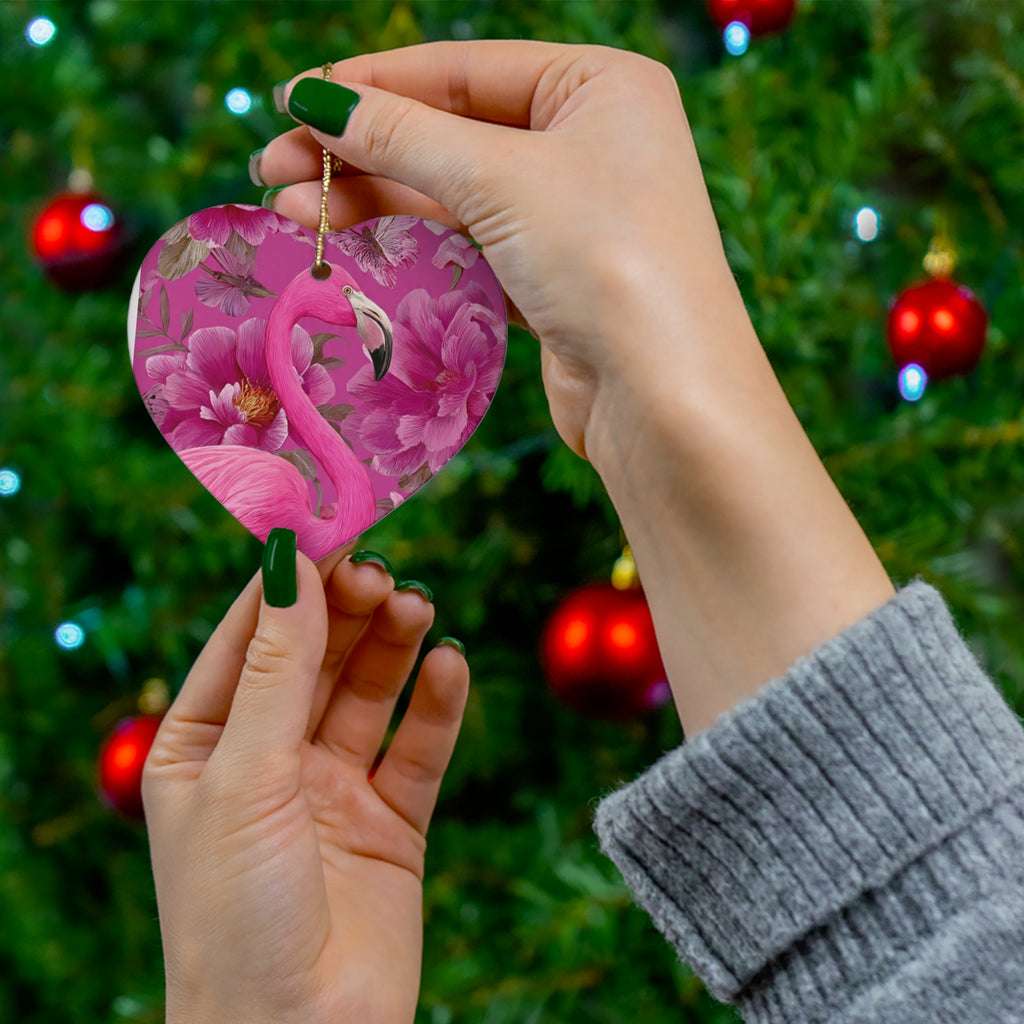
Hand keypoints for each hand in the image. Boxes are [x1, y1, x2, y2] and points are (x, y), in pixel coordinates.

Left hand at [143, 547, 468, 1023]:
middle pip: (316, 658)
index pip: (248, 639)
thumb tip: (288, 562)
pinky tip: (450, 665)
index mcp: (204, 746)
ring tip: (418, 608)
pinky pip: (418, 748)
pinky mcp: (391, 822)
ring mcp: (332, 790)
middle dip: (348, 611)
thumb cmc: (235, 915)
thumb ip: (277, 668)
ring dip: (394, 646)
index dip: (288, 583)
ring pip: (369, 693)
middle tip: (383, 573)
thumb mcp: (245, 775)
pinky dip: (437, 704)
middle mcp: (268, 760)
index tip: (329, 527)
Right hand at [257, 41, 893, 737]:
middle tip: (275, 167)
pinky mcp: (554, 275)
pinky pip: (470, 239)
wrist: (664, 396)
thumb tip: (315, 101)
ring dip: (375, 196)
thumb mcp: (499, 179)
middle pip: (452, 129)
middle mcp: (591, 141)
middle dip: (362, 148)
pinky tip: (352, 237)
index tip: (293, 102)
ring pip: (454, 189)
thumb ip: (403, 136)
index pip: (464, 69)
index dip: (373, 85)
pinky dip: (413, 237)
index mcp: (600, 85)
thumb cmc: (605, 260)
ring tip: (292, 208)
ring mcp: (573, 212)